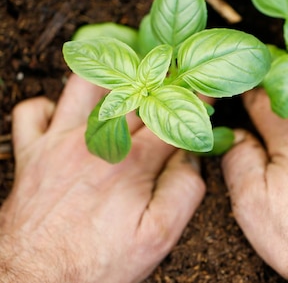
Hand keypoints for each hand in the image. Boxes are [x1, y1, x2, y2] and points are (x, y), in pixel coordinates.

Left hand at [0, 75, 205, 282]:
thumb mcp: (159, 236)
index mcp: (133, 160)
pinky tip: (69, 115)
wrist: (35, 281)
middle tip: (174, 75)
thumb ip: (185, 189)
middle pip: (135, 92)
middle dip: (160, 80)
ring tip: (127, 81)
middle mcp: (96, 141)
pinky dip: (51, 104)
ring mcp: (59, 143)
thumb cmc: (96, 262)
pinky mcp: (31, 153)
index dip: (194, 98)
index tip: (205, 87)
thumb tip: (192, 155)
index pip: (174, 115)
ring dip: (109, 77)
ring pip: (85, 84)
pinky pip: (33, 110)